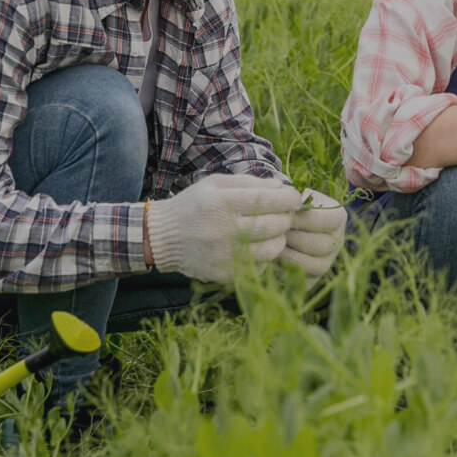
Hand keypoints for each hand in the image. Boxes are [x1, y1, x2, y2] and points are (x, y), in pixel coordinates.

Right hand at [146, 174, 300, 283]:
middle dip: (285, 218)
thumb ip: (248, 183)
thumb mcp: (215, 184)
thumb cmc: (194, 205)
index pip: (269, 200)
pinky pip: (261, 266)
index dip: (289, 199)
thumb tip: (281, 187)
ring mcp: (224, 255)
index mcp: (221, 202)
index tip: (294, 199)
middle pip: (275, 225)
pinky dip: (264, 256)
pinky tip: (255, 247)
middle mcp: (223, 230)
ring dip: (279, 238)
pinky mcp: (225, 274)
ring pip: (273, 248)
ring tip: (271, 231)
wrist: (162, 237)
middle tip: (283, 215)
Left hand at [278, 188, 346, 285]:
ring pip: (312, 265)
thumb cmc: (283, 206)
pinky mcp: (312, 280)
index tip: (285, 214)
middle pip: (321, 246)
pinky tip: (270, 259)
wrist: (277, 224)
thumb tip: (285, 202)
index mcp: (337, 217)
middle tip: (273, 232)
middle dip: (294, 238)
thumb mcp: (289, 196)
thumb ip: (290, 198)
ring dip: (287, 256)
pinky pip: (300, 281)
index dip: (304, 218)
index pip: (328, 220)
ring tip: (270, 245)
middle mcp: (336, 242)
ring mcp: (326, 263)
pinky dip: (282, 272)